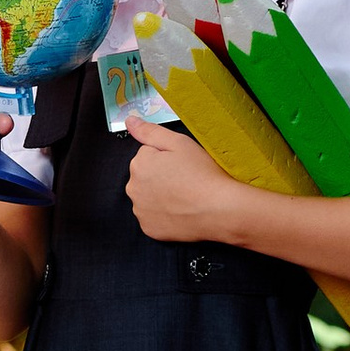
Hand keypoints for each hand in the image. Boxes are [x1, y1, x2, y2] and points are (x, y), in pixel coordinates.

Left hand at [123, 117, 250, 243]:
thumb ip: (150, 131)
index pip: (148, 155)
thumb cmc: (203, 174)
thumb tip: (129, 120)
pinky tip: (181, 211)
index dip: (168, 158)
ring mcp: (140, 211)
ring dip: (161, 196)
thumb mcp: (179, 143)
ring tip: (185, 196)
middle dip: (161, 176)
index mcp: (138, 164)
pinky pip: (154, 218)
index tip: (183, 165)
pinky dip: (165, 215)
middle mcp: (133, 188)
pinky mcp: (150, 229)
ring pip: (149, 197)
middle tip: (186, 180)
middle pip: (146, 177)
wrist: (220, 210)